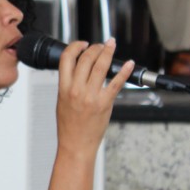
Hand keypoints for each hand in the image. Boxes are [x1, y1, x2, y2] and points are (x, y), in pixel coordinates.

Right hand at [55, 39, 131, 160]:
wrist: (75, 145)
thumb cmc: (69, 127)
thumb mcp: (61, 101)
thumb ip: (68, 84)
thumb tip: (77, 70)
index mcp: (63, 88)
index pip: (67, 58)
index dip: (75, 46)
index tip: (83, 44)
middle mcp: (77, 89)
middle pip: (86, 58)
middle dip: (95, 47)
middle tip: (100, 45)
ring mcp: (91, 96)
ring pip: (101, 66)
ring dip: (107, 52)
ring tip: (111, 46)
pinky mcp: (105, 103)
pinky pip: (116, 83)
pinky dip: (124, 71)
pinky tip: (128, 64)